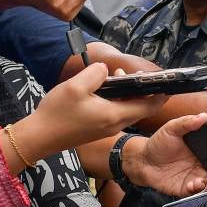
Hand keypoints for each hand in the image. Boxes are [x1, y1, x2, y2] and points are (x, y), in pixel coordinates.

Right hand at [13, 63, 165, 162]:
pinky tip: (105, 88)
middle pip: (141, 108)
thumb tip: (107, 69)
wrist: (39, 137)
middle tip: (138, 75)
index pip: (149, 106)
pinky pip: (117, 113)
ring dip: (129, 95)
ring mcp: (108, 128)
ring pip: (129, 110)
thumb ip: (96, 74)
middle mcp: (117, 124)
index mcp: (116, 115)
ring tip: (118, 76)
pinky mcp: (100, 129)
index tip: (167, 82)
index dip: (160, 94)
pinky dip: (118, 100)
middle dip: (144, 91)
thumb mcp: (76, 86)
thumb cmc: (57, 113)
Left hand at [122, 113, 206, 196]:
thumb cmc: (158, 143)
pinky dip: (199, 190)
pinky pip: (197, 193)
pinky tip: (194, 184)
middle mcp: (204, 165)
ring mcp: (196, 177)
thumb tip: (203, 116)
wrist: (142, 160)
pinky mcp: (187, 189)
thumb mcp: (172, 128)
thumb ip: (187, 122)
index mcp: (205, 151)